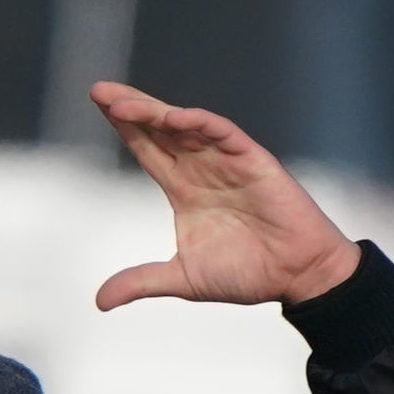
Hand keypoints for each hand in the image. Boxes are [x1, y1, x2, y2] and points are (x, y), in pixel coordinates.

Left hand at [91, 83, 360, 311]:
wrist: (295, 276)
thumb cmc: (247, 271)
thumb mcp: (182, 278)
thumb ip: (142, 281)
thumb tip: (100, 301)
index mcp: (184, 189)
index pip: (148, 149)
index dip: (125, 127)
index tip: (98, 104)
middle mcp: (203, 169)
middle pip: (161, 129)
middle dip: (132, 109)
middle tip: (100, 92)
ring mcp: (228, 162)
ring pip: (188, 127)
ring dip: (156, 113)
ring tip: (123, 105)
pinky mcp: (254, 162)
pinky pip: (225, 135)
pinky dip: (202, 124)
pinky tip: (176, 117)